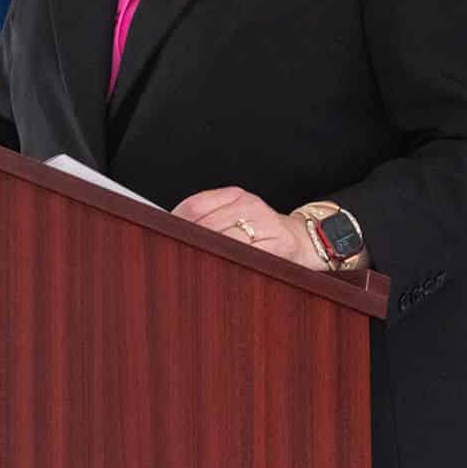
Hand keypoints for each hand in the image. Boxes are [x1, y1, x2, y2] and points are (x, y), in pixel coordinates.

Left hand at [172, 187, 317, 269]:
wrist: (304, 240)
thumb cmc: (262, 232)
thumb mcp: (235, 216)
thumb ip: (207, 219)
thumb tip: (168, 233)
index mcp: (234, 196)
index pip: (195, 206)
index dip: (176, 224)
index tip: (162, 239)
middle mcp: (249, 205)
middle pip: (206, 225)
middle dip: (187, 245)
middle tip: (172, 261)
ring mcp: (265, 224)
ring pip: (224, 242)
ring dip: (205, 257)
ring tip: (192, 270)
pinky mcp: (278, 245)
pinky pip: (247, 257)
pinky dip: (230, 265)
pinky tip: (219, 271)